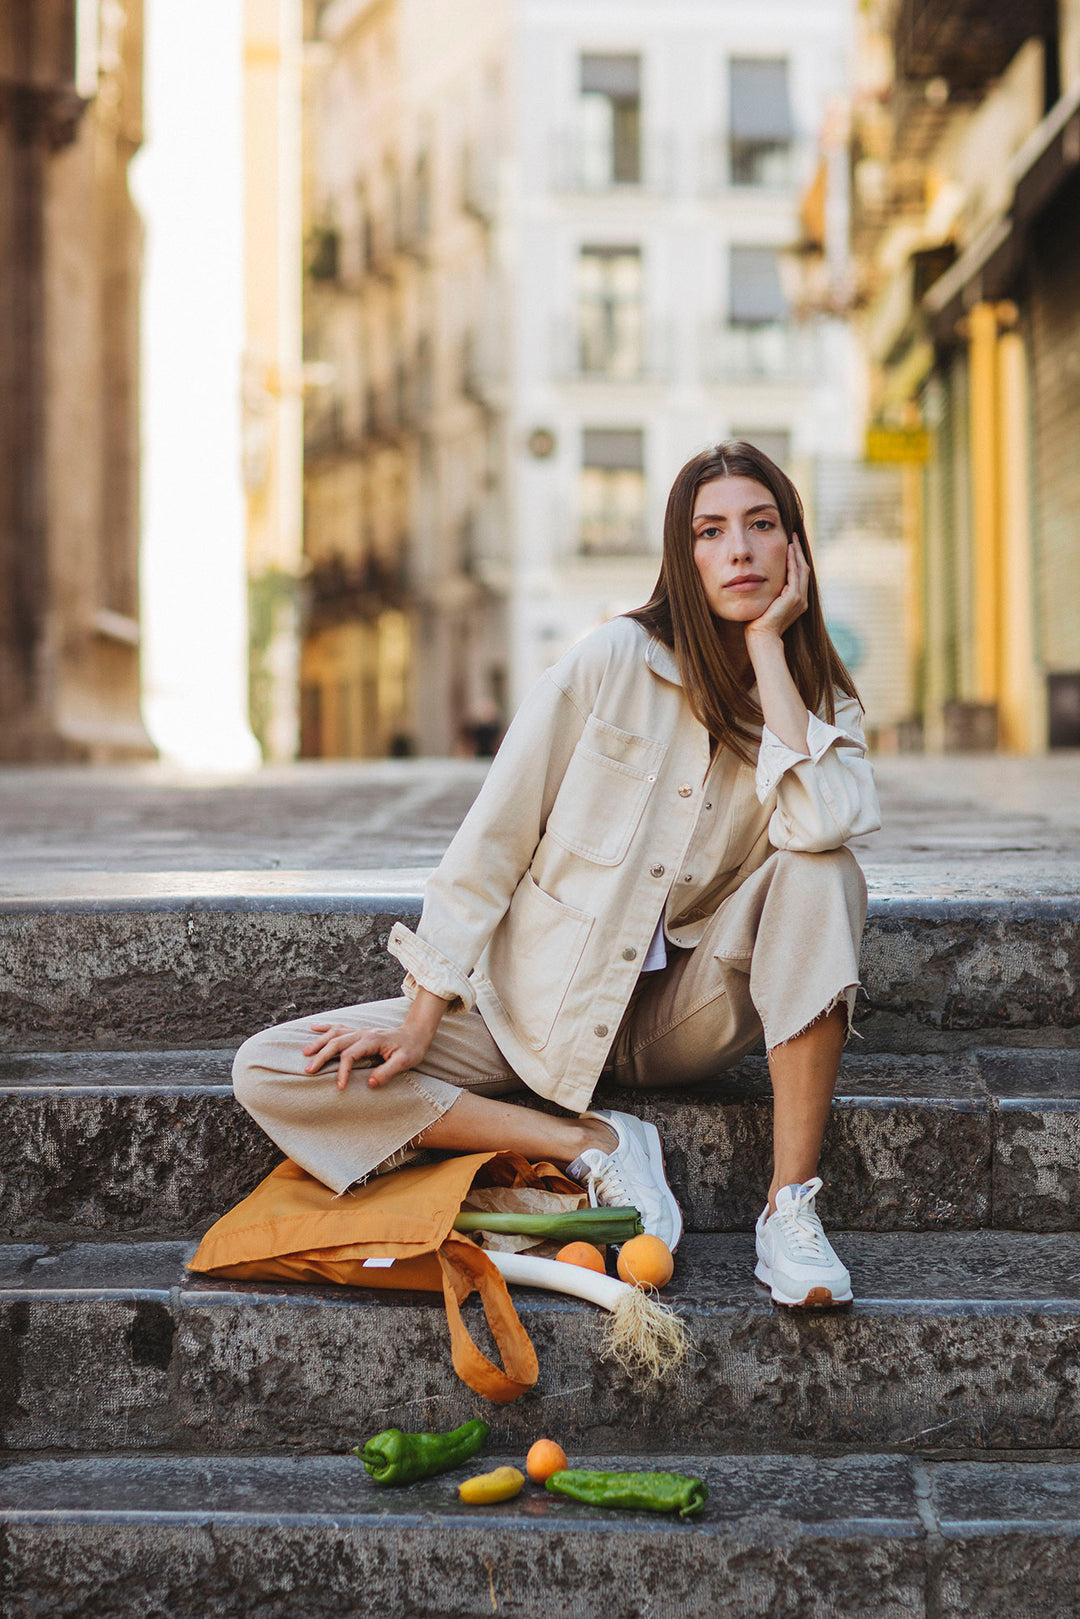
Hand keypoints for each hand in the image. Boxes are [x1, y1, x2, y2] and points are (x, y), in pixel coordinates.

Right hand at [303, 1020, 433, 1090]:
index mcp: (372, 1040)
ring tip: (305, 1052)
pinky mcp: (360, 1032)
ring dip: (319, 1042)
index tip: (340, 1087)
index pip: (350, 1055)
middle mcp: (363, 1033)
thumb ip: (387, 1072)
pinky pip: (339, 1027)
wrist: (415, 1034)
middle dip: (322, 1055)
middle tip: (309, 1070)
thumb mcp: (404, 1062)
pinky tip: (313, 1027)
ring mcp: (360, 1031)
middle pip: (337, 1042)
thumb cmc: (411, 1049)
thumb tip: (370, 1083)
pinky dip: (325, 1027)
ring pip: (335, 1033)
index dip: (343, 1071)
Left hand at [745, 538, 809, 645]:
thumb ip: (769, 593)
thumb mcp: (766, 604)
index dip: (796, 559)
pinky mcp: (794, 598)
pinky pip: (795, 575)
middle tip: (793, 536)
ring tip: (792, 539)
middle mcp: (802, 599)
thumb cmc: (759, 624)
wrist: (762, 638)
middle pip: (804, 569)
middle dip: (799, 552)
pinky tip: (788, 550)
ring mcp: (800, 599)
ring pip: (802, 569)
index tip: (790, 544)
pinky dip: (792, 561)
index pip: (799, 575)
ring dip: (797, 553)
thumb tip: (758, 581)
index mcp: (797, 601)